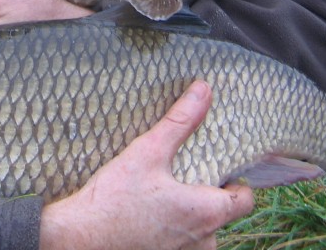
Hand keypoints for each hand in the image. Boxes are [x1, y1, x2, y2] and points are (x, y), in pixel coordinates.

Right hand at [39, 81, 253, 249]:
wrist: (80, 239)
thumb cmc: (115, 199)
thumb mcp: (148, 152)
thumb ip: (180, 121)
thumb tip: (204, 90)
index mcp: (207, 212)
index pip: (244, 200)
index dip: (236, 183)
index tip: (220, 170)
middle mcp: (203, 241)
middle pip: (219, 215)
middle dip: (205, 197)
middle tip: (182, 176)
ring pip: (198, 233)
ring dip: (187, 216)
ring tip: (161, 196)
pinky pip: (178, 244)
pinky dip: (169, 230)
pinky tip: (146, 216)